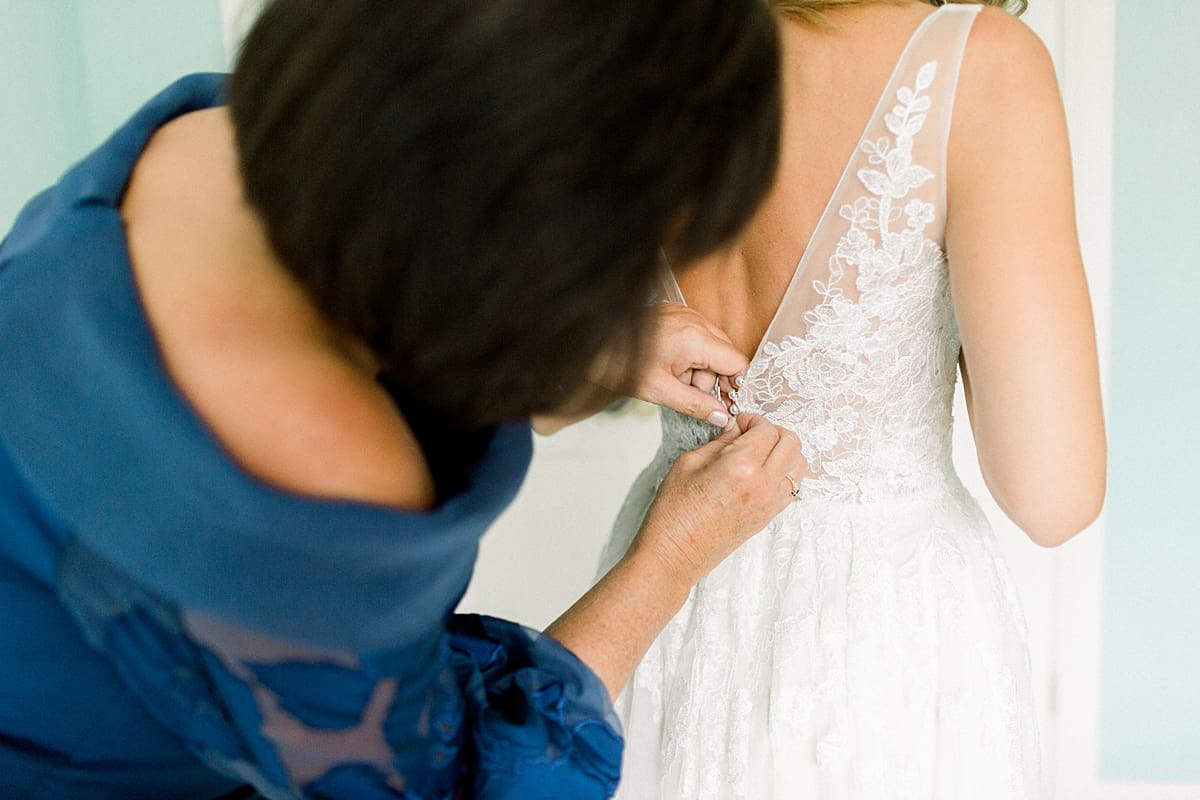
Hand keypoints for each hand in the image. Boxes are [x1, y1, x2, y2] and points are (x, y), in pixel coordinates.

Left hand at [591, 303, 746, 427]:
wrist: (591, 342)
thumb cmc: (620, 363)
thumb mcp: (659, 391)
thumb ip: (695, 404)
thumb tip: (722, 417)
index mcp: (694, 338)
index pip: (737, 362)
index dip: (736, 386)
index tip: (727, 404)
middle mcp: (695, 321)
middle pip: (724, 356)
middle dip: (710, 380)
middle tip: (687, 394)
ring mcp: (686, 314)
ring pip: (710, 348)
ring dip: (697, 369)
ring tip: (670, 378)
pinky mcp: (676, 314)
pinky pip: (695, 338)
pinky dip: (687, 355)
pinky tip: (667, 365)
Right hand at [629, 414, 803, 587]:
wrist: (674, 554)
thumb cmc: (674, 514)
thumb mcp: (688, 464)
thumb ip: (720, 442)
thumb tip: (736, 429)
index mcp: (741, 467)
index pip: (767, 429)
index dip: (753, 420)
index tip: (740, 423)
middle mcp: (763, 485)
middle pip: (792, 443)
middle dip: (773, 431)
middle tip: (751, 434)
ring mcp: (770, 504)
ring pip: (799, 465)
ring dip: (784, 452)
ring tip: (759, 453)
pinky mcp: (769, 517)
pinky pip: (792, 487)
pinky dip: (784, 473)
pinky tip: (761, 473)